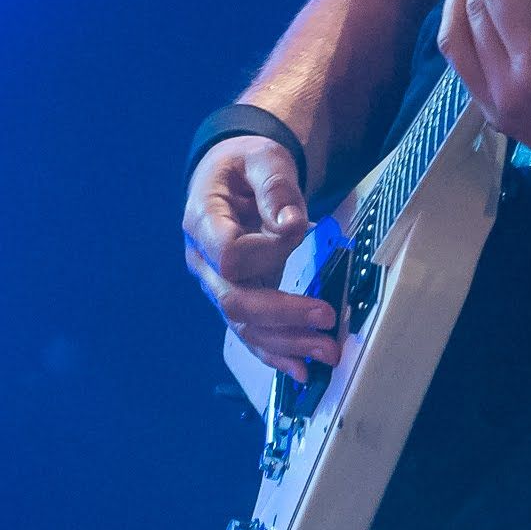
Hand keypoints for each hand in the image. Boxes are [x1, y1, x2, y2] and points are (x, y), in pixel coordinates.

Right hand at [183, 136, 338, 383]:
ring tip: (327, 352)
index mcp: (202, 221)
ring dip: (286, 343)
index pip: (229, 253)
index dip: (265, 251)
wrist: (233, 174)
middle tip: (327, 320)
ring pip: (244, 325)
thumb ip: (275, 186)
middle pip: (234, 301)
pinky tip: (301, 371)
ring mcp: (217, 284)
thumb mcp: (263, 159)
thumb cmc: (247, 164)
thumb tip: (290, 225)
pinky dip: (275, 353)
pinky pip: (250, 332)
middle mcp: (203, 260)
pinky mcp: (238, 296)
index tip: (299, 230)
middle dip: (283, 316)